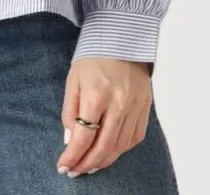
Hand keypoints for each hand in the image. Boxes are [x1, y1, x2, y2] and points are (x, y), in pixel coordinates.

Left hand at [56, 57, 152, 176]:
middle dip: (87, 164)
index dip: (73, 156)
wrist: (122, 37)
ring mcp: (135, 106)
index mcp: (96, 94)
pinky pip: (135, 137)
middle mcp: (119, 103)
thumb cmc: (92, 57)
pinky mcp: (146, 106)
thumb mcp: (73, 80)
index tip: (63, 167)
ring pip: (120, 146)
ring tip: (90, 166)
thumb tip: (71, 141)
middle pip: (103, 146)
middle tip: (75, 172)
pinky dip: (122, 149)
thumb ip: (70, 111)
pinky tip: (111, 152)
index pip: (84, 136)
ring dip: (104, 161)